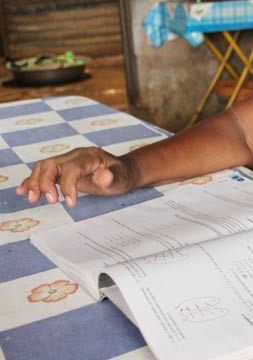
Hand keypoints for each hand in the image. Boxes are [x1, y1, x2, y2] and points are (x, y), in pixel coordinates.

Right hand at [16, 147, 138, 207]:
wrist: (123, 171)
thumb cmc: (122, 175)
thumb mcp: (123, 178)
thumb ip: (112, 178)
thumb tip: (103, 177)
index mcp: (90, 156)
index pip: (71, 168)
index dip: (68, 185)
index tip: (71, 203)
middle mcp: (75, 156)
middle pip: (51, 164)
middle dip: (45, 182)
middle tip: (50, 201)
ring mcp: (67, 161)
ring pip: (43, 167)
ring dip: (34, 182)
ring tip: (33, 200)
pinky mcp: (62, 169)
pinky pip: (43, 172)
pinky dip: (31, 181)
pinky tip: (22, 191)